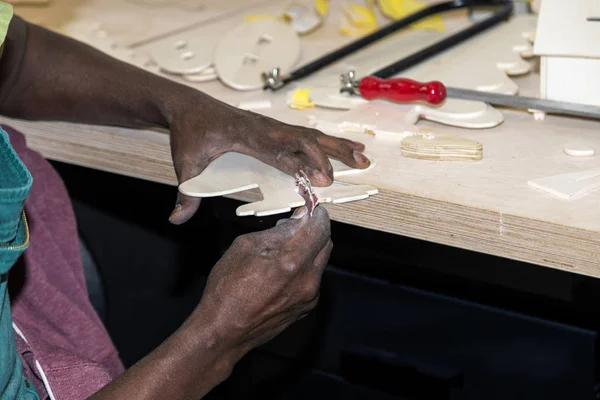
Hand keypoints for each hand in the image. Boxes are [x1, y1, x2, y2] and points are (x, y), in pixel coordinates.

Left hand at [168, 95, 369, 223]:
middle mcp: (266, 129)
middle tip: (359, 166)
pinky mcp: (273, 129)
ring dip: (337, 146)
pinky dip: (327, 141)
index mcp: (248, 136)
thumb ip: (185, 193)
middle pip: (306, 138)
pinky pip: (304, 134)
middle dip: (334, 152)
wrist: (188, 106)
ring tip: (363, 157)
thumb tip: (176, 219)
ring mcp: (271, 127)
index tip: (324, 179)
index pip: (283, 149)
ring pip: (310, 134)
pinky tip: (343, 147)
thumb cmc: (188, 132)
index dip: (305, 162)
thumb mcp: (184, 162)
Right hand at [187, 205, 331, 355]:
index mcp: (292, 262)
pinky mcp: (307, 307)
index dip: (316, 212)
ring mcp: (310, 296)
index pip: (320, 227)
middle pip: (326, 243)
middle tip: (297, 223)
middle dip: (315, 229)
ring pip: (320, 261)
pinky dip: (304, 268)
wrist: (224, 331)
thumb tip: (298, 219)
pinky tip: (283, 269)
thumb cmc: (227, 288)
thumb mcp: (245, 246)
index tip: (310, 205)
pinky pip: (313, 279)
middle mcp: (308, 280)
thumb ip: (277, 232)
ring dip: (309, 249)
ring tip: (285, 248)